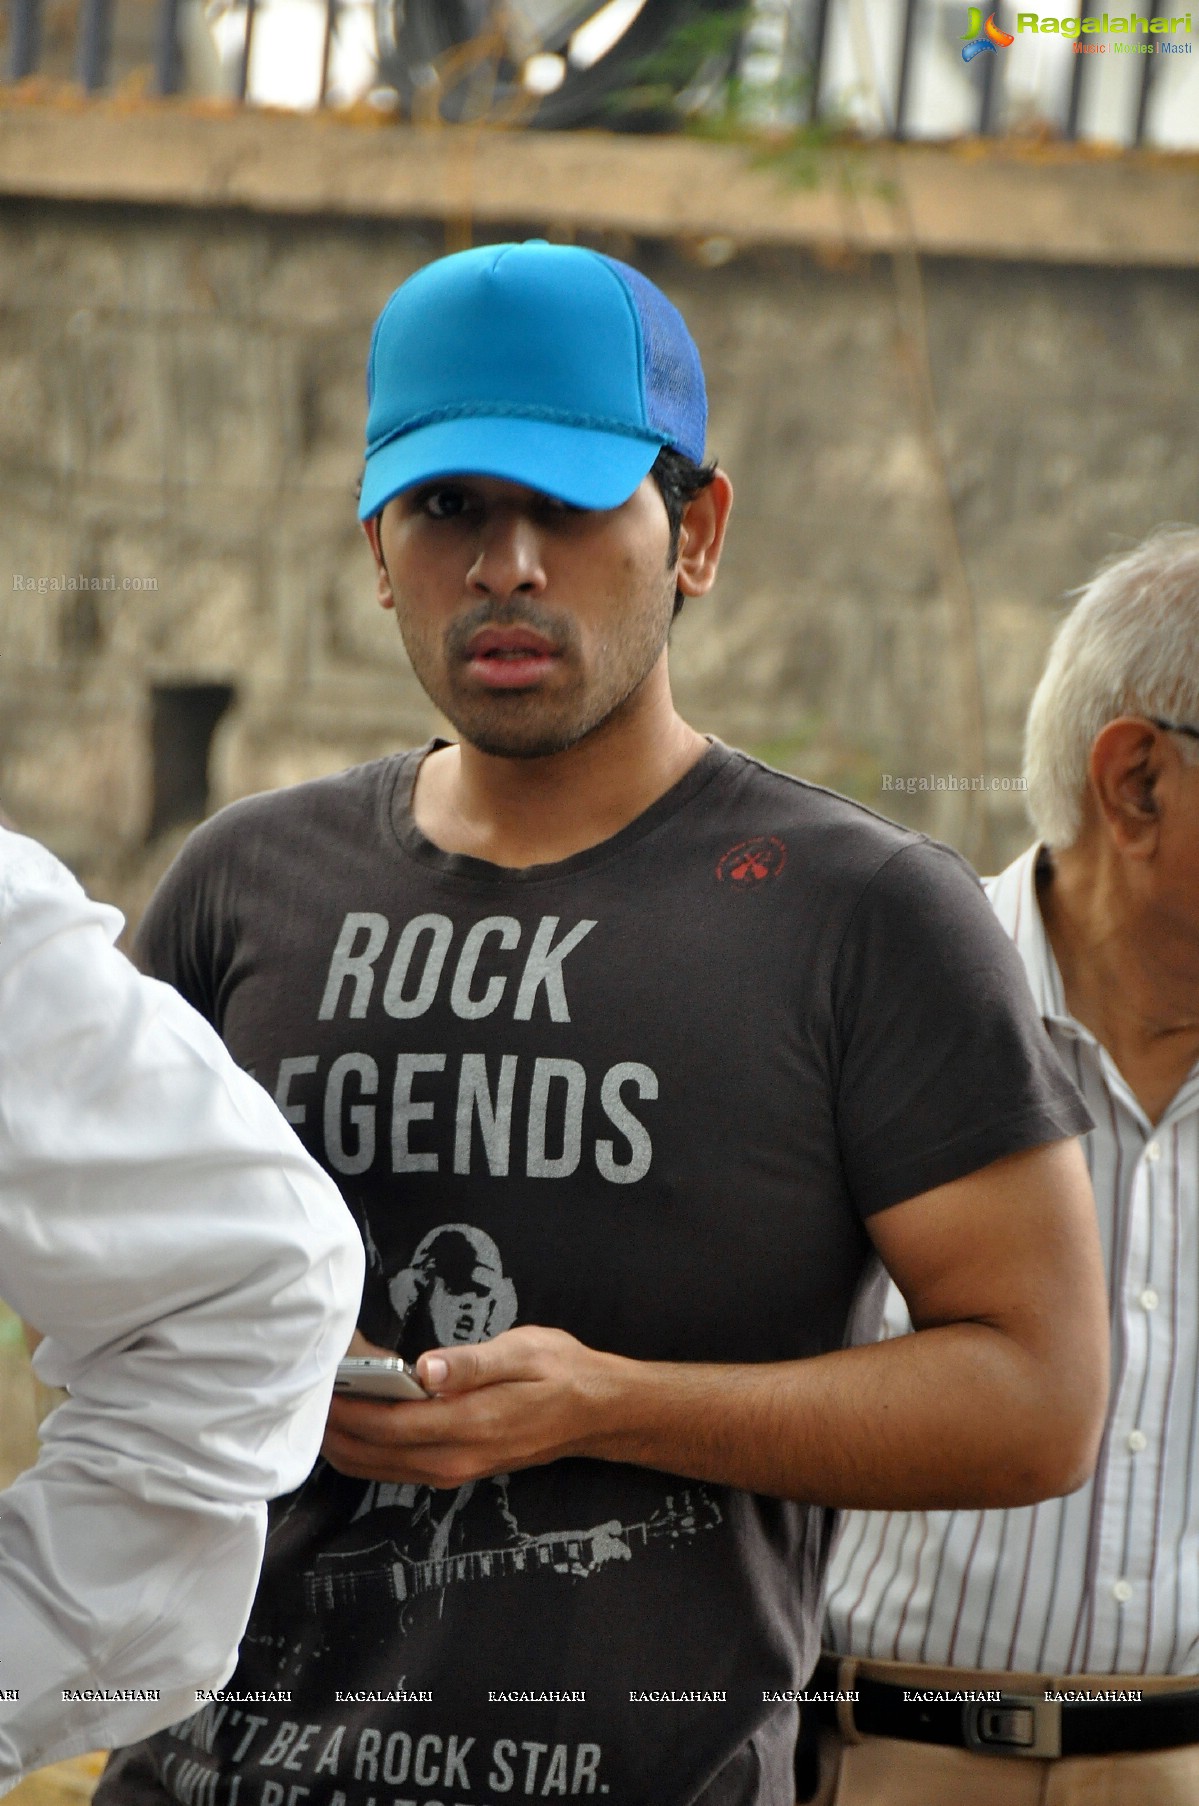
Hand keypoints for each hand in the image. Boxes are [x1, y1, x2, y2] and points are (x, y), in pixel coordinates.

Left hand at [321, 1325, 617, 1488]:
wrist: (595, 1412)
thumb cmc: (560, 1371)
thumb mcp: (524, 1350)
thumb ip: (471, 1363)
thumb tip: (424, 1369)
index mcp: (470, 1425)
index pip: (389, 1424)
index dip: (347, 1407)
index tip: (319, 1380)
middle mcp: (455, 1458)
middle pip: (372, 1452)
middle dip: (333, 1426)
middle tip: (304, 1390)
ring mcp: (453, 1470)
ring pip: (378, 1467)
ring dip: (344, 1441)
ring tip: (319, 1405)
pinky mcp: (453, 1469)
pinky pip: (394, 1467)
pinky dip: (365, 1448)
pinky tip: (354, 1421)